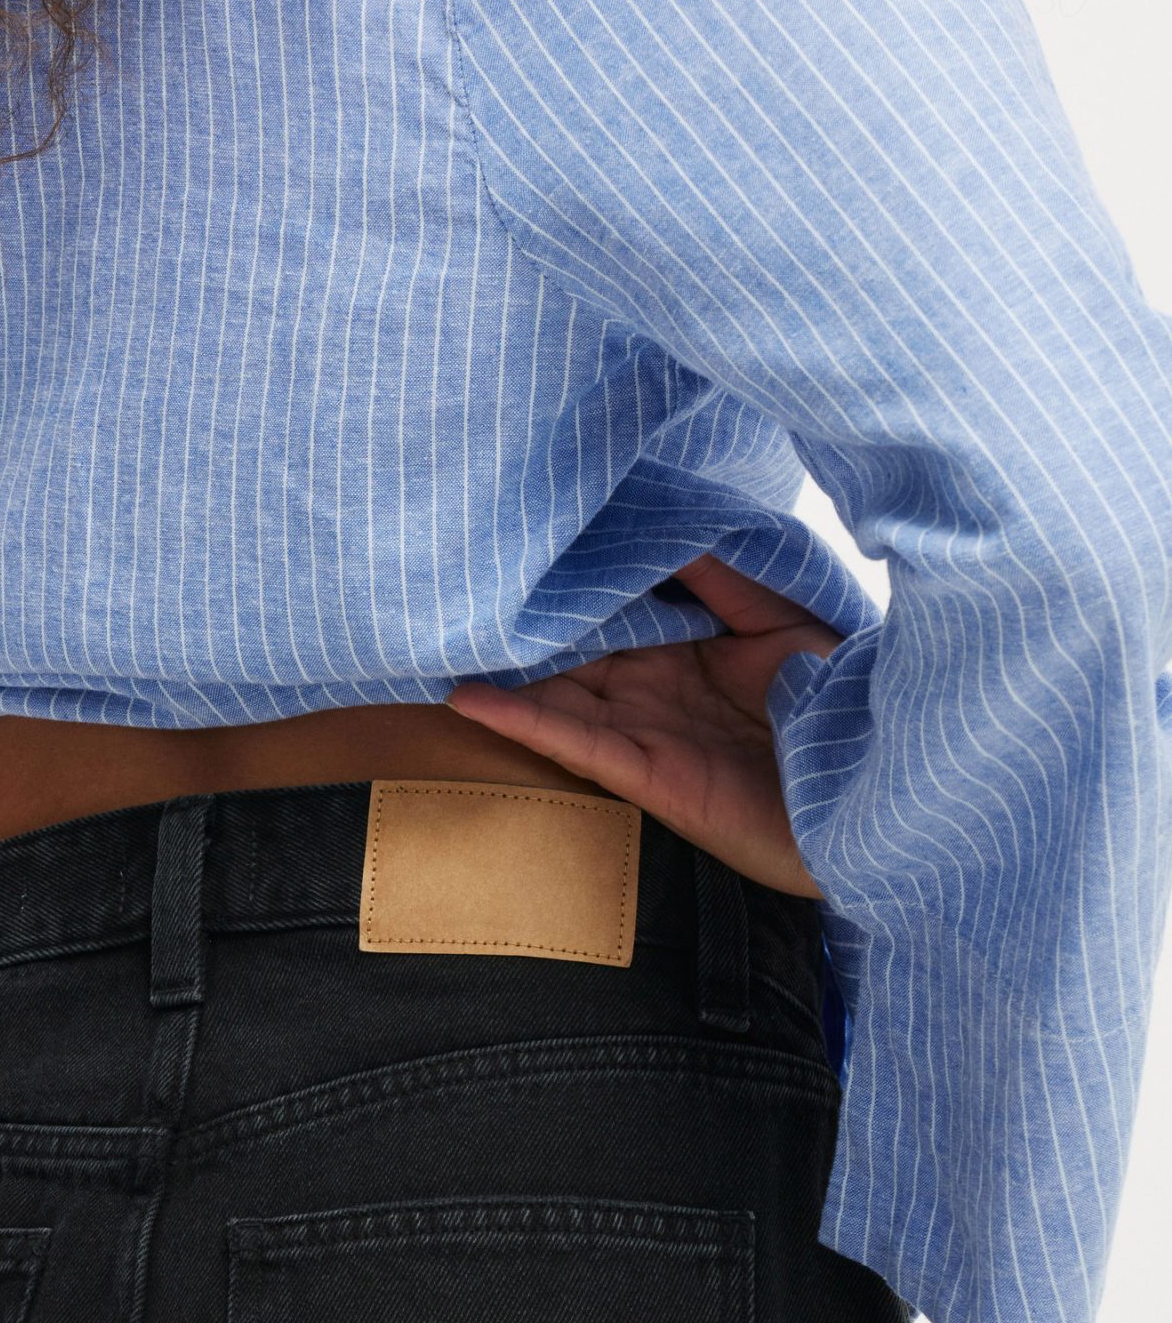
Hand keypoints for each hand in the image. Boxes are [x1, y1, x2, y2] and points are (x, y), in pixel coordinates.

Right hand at [446, 554, 840, 899]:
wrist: (883, 797)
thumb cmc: (846, 704)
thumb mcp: (788, 616)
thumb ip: (727, 574)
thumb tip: (665, 524)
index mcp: (689, 647)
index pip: (613, 605)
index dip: (572, 576)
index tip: (521, 535)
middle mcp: (657, 688)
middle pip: (572, 650)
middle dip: (522, 622)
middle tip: (455, 581)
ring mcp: (648, 733)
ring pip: (557, 695)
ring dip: (503, 671)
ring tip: (439, 636)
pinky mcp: (651, 777)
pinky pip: (576, 745)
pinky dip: (523, 722)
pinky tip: (470, 697)